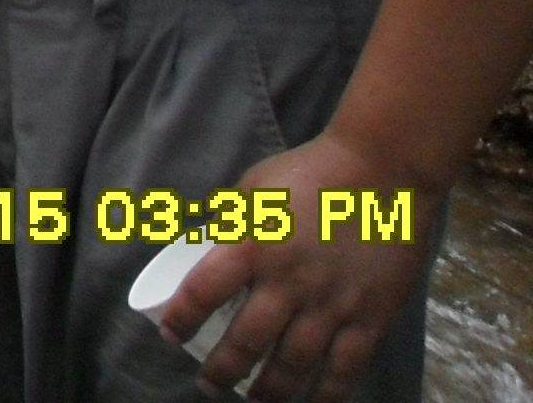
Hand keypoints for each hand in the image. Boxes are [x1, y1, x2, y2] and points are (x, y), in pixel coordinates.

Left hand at [161, 134, 438, 401]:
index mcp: (252, 245)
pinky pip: (345, 368)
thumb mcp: (253, 190)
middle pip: (246, 341)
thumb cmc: (309, 174)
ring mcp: (332, 304)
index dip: (181, 319)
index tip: (169, 334)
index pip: (202, 292)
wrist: (383, 172)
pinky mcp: (370, 317)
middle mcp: (288, 282)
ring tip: (252, 400)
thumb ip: (230, 224)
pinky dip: (327, 394)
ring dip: (268, 391)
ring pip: (293, 364)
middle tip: (206, 384)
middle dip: (221, 370)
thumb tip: (202, 248)